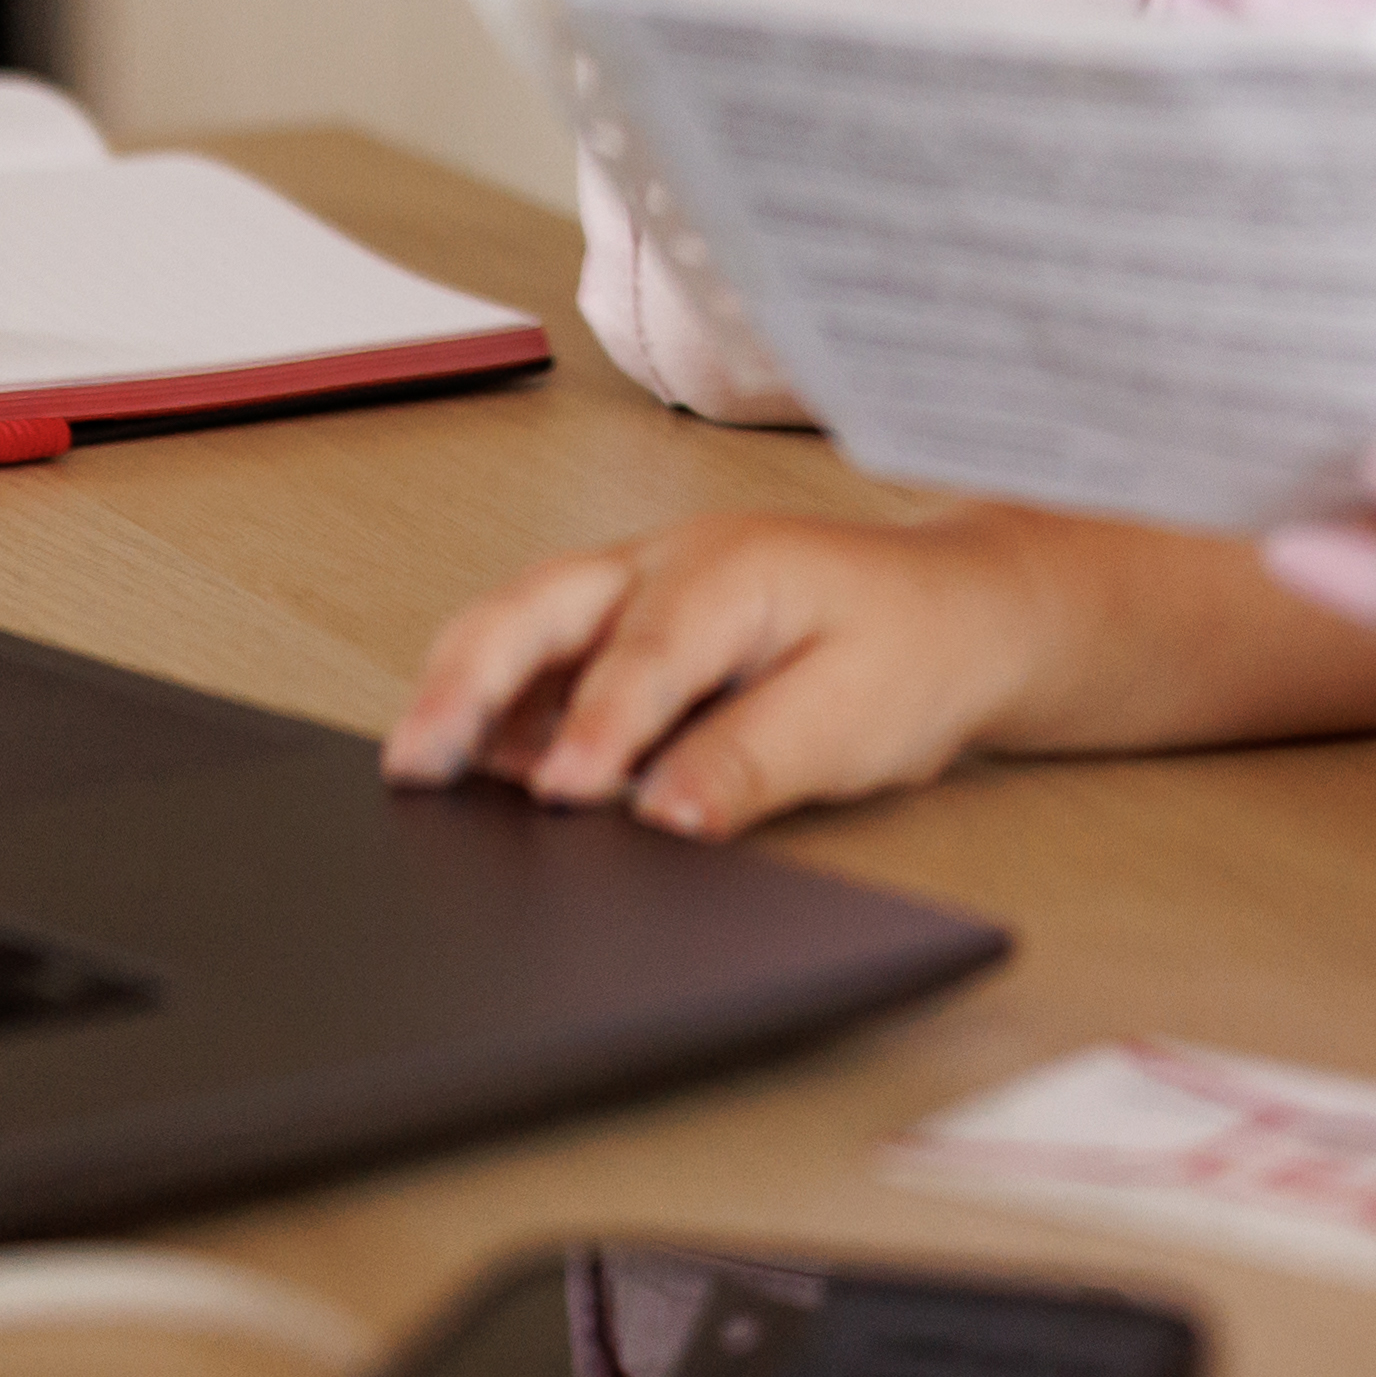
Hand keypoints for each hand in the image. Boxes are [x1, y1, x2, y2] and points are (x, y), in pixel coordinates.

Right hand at [377, 514, 1074, 840]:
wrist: (958, 609)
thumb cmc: (914, 650)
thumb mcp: (854, 720)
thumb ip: (752, 763)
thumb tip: (663, 814)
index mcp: (731, 571)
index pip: (641, 656)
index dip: (594, 729)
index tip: (557, 794)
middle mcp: (666, 562)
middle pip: (536, 606)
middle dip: (466, 683)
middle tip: (417, 763)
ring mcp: (637, 586)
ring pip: (519, 621)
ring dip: (464, 687)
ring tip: (418, 769)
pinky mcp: (626, 625)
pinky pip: (540, 653)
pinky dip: (494, 704)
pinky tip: (477, 765)